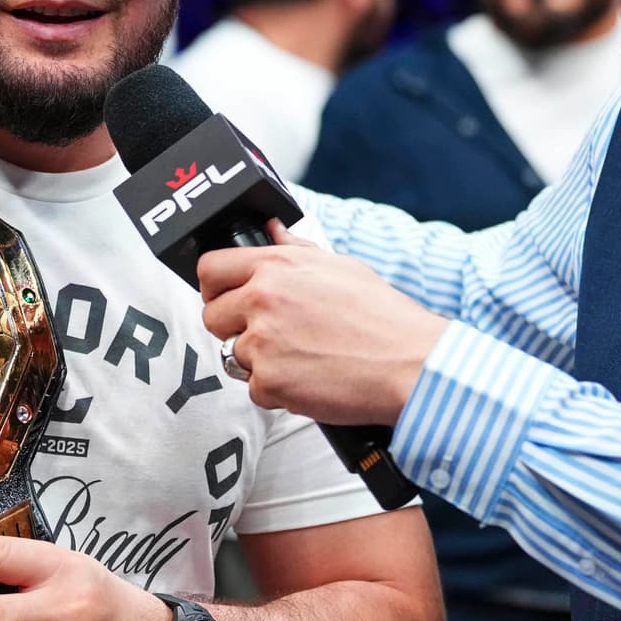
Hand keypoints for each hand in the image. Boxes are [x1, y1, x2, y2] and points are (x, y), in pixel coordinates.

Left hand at [199, 219, 448, 426]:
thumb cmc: (383, 317)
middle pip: (212, 315)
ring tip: (302, 357)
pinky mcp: (269, 382)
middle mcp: (262, 299)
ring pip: (234, 355)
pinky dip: (278, 390)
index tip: (223, 296)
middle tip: (268, 334)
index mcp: (276, 266)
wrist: (411, 364)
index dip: (213, 285)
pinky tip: (310, 378)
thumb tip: (271, 229)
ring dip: (261, 361)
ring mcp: (262, 342)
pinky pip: (255, 388)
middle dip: (233, 327)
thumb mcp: (339, 267)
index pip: (210, 268)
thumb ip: (294, 250)